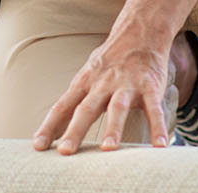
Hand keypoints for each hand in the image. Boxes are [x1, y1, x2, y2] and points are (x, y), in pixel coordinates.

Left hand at [31, 0, 193, 154]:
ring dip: (113, 128)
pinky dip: (158, 127)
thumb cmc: (108, 65)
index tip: (37, 147)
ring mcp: (127, 85)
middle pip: (86, 109)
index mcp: (84, 84)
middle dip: (75, 131)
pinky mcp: (150, 86)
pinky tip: (159, 146)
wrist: (140, 35)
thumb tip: (51, 133)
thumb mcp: (85, 80)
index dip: (49, 126)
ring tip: (108, 149)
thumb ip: (71, 107)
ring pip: (118, 108)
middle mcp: (102, 85)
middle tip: (65, 152)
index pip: (62, 107)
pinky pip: (154, 109)